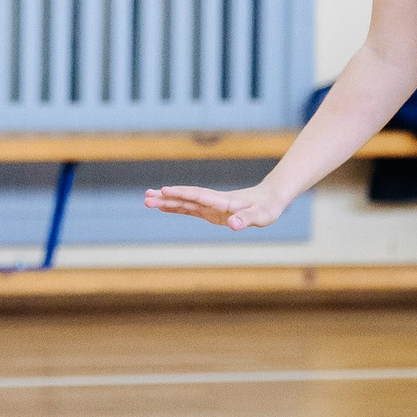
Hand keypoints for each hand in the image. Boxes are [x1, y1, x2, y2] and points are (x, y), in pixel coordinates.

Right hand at [143, 183, 282, 230]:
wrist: (270, 197)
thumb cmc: (267, 207)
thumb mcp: (260, 216)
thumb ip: (246, 219)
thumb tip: (233, 225)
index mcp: (223, 201)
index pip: (199, 196)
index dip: (182, 194)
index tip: (164, 191)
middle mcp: (213, 202)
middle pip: (186, 198)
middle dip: (166, 198)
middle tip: (145, 198)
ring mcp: (211, 206)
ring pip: (185, 202)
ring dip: (167, 201)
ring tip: (146, 200)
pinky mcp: (211, 211)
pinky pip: (190, 209)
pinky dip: (176, 208)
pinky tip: (164, 207)